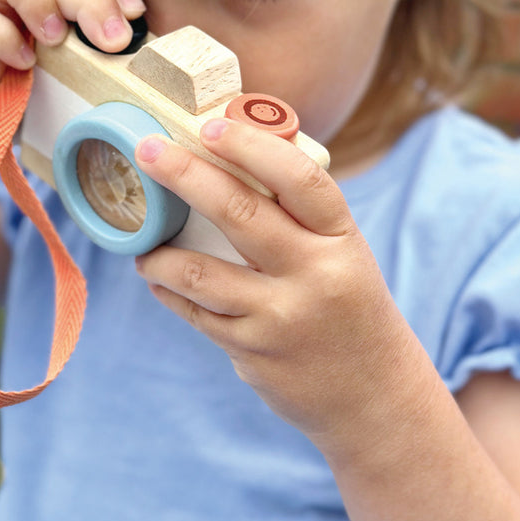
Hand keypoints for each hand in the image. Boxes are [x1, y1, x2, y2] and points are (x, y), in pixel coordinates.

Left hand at [134, 118, 422, 452]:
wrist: (375, 395)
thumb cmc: (349, 308)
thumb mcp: (342, 255)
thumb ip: (297, 219)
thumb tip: (228, 166)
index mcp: (340, 240)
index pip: (299, 180)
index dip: (251, 146)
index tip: (209, 125)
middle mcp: (314, 275)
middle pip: (239, 214)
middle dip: (184, 175)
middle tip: (146, 151)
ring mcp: (280, 318)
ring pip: (200, 273)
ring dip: (160, 254)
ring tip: (145, 245)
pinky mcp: (253, 352)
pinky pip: (197, 314)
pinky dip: (170, 291)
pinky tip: (159, 279)